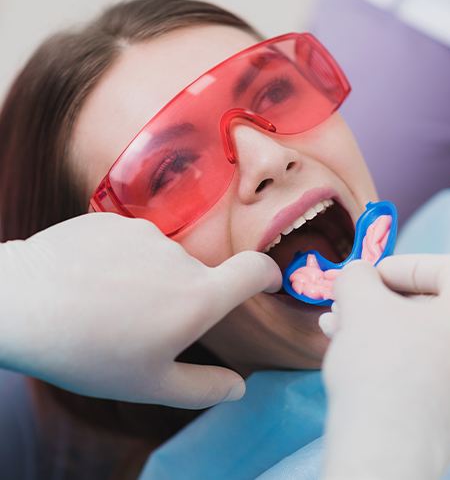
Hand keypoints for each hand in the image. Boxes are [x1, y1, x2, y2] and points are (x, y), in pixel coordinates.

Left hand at [0, 213, 280, 408]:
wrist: (20, 304)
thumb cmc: (89, 352)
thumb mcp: (150, 384)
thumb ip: (204, 387)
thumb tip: (239, 387)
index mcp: (197, 297)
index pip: (255, 269)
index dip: (267, 274)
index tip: (267, 281)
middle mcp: (179, 257)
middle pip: (197, 275)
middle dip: (184, 296)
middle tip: (142, 323)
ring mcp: (145, 233)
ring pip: (162, 258)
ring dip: (149, 278)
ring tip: (109, 303)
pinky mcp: (113, 220)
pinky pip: (130, 242)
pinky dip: (122, 260)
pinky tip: (91, 280)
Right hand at [320, 254, 449, 479]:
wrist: (384, 452)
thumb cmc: (380, 365)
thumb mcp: (360, 302)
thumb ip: (357, 274)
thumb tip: (359, 275)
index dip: (405, 264)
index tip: (369, 278)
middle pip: (432, 303)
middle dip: (380, 299)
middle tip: (346, 303)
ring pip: (421, 335)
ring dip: (376, 324)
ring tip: (336, 326)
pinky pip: (423, 365)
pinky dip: (388, 351)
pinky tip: (350, 352)